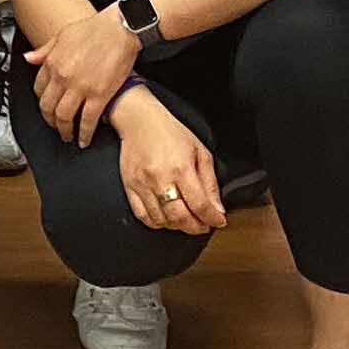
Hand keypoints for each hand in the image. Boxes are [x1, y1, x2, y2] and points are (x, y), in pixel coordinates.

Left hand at [32, 4, 143, 139]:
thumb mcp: (62, 35)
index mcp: (52, 63)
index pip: (38, 90)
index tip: (47, 108)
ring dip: (65, 131)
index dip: (41, 103)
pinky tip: (85, 140)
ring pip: (64, 118)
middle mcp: (63, 77)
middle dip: (50, 122)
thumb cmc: (94, 29)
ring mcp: (81, 87)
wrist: (120, 28)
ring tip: (69, 136)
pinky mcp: (100, 95)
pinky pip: (88, 120)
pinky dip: (85, 134)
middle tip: (55, 127)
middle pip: (48, 108)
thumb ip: (43, 51)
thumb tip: (28, 58)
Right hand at [111, 89, 225, 237]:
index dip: (212, 218)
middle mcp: (161, 179)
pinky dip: (157, 223)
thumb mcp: (200, 152)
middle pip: (180, 217)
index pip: (200, 205)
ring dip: (177, 226)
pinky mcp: (130, 187)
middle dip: (196, 227)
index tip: (218, 221)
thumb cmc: (170, 132)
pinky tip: (166, 217)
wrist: (139, 120)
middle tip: (203, 225)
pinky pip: (143, 216)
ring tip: (185, 219)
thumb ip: (210, 182)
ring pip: (162, 220)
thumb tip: (217, 209)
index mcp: (181, 168)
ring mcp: (143, 184)